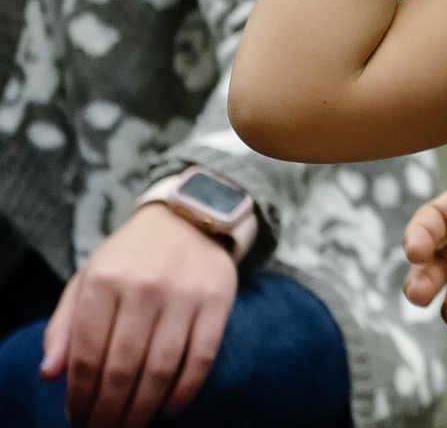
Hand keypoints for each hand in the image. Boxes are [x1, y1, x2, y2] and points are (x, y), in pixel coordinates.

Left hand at [41, 202, 238, 426]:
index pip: (86, 353)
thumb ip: (64, 326)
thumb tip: (51, 375)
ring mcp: (184, 294)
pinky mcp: (218, 301)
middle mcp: (144, 286)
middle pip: (123, 367)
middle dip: (110, 410)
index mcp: (104, 280)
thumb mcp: (88, 280)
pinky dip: (186, 390)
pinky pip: (202, 356)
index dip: (80, 394)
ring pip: (161, 367)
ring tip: (131, 426)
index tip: (78, 416)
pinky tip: (171, 408)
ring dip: (143, 408)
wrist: (190, 218)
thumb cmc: (130, 258)